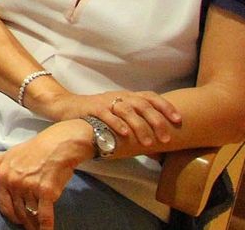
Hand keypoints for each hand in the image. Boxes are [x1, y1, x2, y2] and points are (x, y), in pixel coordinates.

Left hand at [0, 119, 90, 228]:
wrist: (56, 145)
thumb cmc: (32, 150)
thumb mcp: (7, 154)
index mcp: (2, 176)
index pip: (3, 205)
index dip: (10, 215)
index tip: (16, 219)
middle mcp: (14, 183)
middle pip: (17, 212)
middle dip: (23, 221)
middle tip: (28, 224)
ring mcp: (29, 188)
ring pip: (31, 214)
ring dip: (35, 224)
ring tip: (38, 226)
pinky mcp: (46, 192)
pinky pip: (45, 216)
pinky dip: (46, 227)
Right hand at [40, 89, 180, 148]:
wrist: (66, 107)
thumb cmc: (96, 115)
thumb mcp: (117, 116)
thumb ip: (135, 126)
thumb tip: (157, 148)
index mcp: (127, 97)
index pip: (150, 97)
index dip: (165, 107)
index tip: (178, 120)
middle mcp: (118, 96)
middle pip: (142, 104)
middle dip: (157, 121)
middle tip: (166, 138)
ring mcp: (105, 101)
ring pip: (127, 110)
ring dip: (140, 126)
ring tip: (148, 142)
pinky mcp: (92, 108)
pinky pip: (106, 114)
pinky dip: (117, 123)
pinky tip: (125, 134)